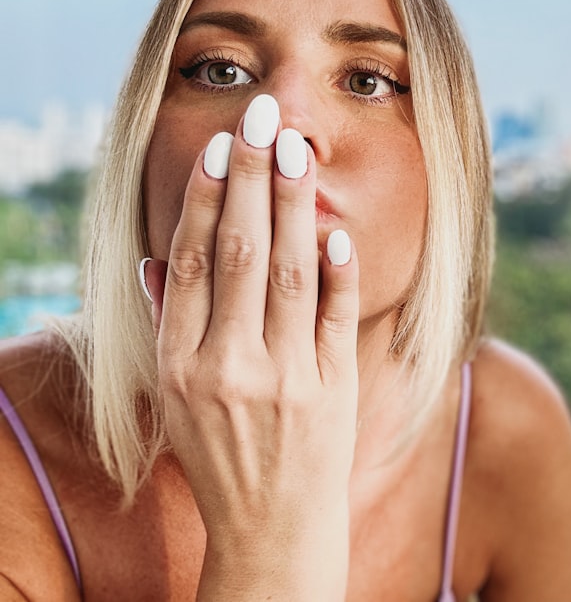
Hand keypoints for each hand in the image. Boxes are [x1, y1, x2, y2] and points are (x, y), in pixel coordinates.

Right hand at [144, 94, 356, 599]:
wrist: (272, 529)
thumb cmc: (219, 454)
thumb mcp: (174, 396)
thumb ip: (167, 324)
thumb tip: (155, 257)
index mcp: (183, 363)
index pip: (192, 261)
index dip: (205, 199)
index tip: (221, 147)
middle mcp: (229, 365)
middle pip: (240, 252)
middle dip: (252, 179)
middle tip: (263, 117)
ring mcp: (286, 377)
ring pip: (291, 273)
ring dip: (295, 206)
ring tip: (297, 149)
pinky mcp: (333, 389)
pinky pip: (337, 320)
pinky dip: (339, 274)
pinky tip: (337, 231)